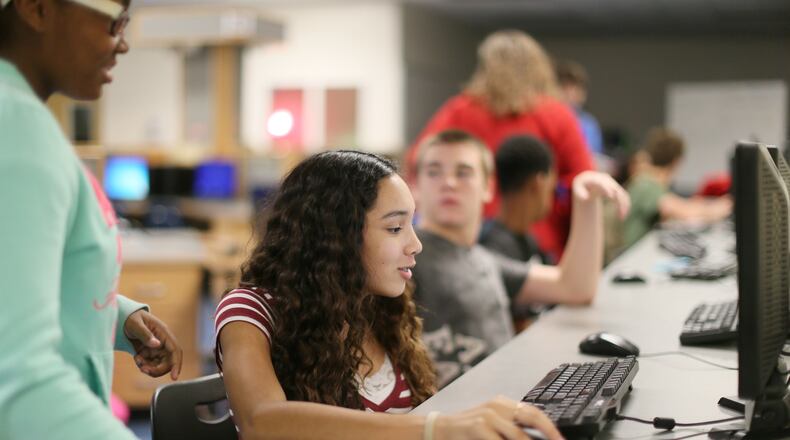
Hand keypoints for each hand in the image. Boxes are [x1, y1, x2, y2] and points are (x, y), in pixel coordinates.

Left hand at [123, 309, 182, 379]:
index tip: (174, 377)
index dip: (176, 364)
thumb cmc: (131, 318)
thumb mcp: (135, 324)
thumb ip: (145, 334)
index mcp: (164, 333)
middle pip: (168, 362)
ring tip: (137, 360)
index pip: (175, 350)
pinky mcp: (150, 353)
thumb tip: (157, 345)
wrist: (123, 319)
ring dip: (149, 368)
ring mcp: (157, 349)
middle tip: (143, 369)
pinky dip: (143, 366)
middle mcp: (163, 343)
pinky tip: (136, 358)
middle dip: (157, 369)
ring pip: (159, 366)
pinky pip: (151, 365)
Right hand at [434, 396, 562, 439]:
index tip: (561, 438)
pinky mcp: (477, 428)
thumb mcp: (492, 425)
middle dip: (549, 433)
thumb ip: (513, 429)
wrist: (439, 430)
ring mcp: (487, 416)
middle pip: (532, 417)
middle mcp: (497, 406)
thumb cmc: (468, 432)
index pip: (534, 412)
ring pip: (519, 435)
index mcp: (503, 404)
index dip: (550, 427)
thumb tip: (537, 438)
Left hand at [573, 171, 630, 219]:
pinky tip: (622, 216)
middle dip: (619, 200)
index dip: (607, 189)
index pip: (603, 184)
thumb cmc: (582, 185)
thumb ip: (580, 192)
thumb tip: (586, 198)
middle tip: (619, 213)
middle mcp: (607, 181)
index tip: (611, 197)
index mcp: (596, 179)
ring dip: (624, 205)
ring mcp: (613, 184)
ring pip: (622, 194)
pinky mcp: (618, 190)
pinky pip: (624, 197)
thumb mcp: (577, 188)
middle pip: (615, 190)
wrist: (589, 179)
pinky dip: (625, 205)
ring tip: (621, 218)